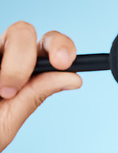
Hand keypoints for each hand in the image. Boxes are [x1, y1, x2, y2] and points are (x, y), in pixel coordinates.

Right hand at [0, 21, 81, 152]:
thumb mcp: (7, 120)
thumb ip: (35, 95)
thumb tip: (75, 78)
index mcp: (26, 71)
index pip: (50, 47)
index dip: (61, 47)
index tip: (63, 62)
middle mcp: (4, 56)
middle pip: (24, 32)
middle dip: (25, 54)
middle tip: (12, 87)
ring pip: (11, 34)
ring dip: (10, 66)